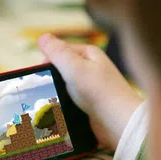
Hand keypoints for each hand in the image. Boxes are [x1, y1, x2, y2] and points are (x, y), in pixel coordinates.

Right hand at [39, 34, 142, 149]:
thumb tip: (43, 37)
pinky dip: (64, 104)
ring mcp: (92, 87)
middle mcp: (92, 68)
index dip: (48, 59)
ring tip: (51, 102)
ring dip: (57, 93)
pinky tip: (59, 110)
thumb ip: (58, 52)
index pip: (61, 50)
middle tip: (46, 88)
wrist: (119, 122)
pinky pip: (71, 100)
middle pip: (62, 68)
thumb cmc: (101, 92)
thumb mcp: (75, 67)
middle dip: (52, 77)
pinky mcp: (91, 103)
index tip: (41, 72)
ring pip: (65, 86)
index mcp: (90, 54)